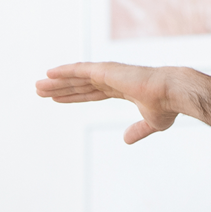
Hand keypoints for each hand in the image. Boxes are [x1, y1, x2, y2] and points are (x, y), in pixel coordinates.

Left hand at [35, 62, 182, 143]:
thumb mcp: (151, 123)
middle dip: (60, 88)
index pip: (91, 93)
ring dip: (56, 81)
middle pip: (79, 85)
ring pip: (76, 78)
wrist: (172, 93)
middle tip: (40, 90)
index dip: (74, 96)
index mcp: (122, 89)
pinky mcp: (106, 71)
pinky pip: (79, 71)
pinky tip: (49, 73)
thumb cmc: (166, 107)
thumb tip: (125, 140)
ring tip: (38, 85)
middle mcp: (112, 79)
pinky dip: (64, 71)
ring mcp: (108, 74)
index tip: (58, 98)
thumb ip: (137, 130)